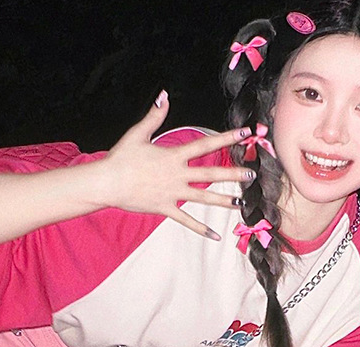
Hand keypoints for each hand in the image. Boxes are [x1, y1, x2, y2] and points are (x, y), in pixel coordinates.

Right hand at [97, 90, 254, 238]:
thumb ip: (154, 116)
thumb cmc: (120, 158)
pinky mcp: (165, 208)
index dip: (227, 138)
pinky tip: (216, 236)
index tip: (244, 134)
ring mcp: (172, 193)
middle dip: (233, 173)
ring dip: (225, 201)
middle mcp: (177, 175)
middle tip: (252, 173)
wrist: (106, 182)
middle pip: (211, 174)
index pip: (205, 144)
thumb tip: (164, 96)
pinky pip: (187, 220)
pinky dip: (201, 229)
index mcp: (173, 155)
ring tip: (242, 204)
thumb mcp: (138, 133)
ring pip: (204, 198)